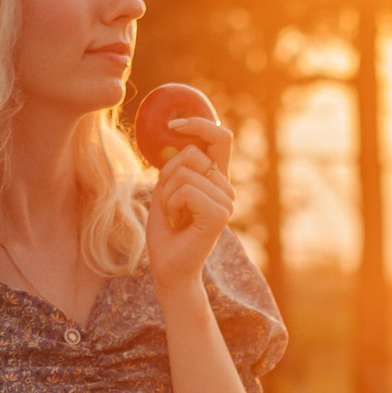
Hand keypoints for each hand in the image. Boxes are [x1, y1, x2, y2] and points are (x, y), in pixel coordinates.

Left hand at [144, 114, 234, 299]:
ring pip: (185, 173)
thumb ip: (173, 165)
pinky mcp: (219, 215)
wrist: (168, 268)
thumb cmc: (166, 232)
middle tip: (168, 202)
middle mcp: (226, 188)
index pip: (220, 137)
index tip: (174, 125)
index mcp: (216, 179)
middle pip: (192, 153)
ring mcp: (226, 202)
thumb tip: (172, 136)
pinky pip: (186, 190)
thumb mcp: (166, 189)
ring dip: (167, 194)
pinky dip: (171, 204)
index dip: (200, 124)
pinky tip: (176, 222)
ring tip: (173, 216)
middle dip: (167, 174)